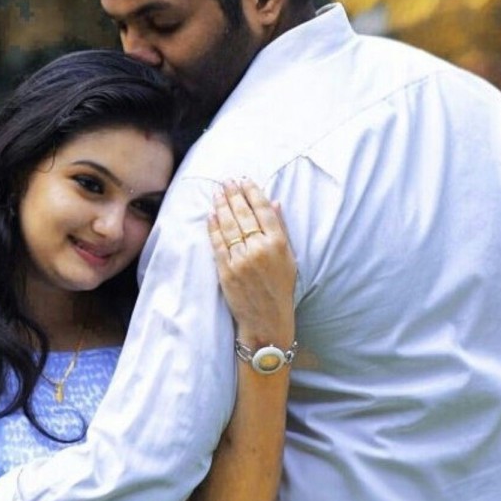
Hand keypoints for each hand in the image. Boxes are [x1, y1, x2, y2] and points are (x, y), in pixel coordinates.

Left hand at [208, 178, 295, 346]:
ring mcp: (241, 260)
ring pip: (228, 226)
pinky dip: (213, 227)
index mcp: (277, 245)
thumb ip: (281, 229)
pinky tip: (211, 214)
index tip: (245, 180)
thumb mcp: (289, 258)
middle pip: (243, 215)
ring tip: (217, 192)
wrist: (267, 320)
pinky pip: (217, 243)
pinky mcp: (226, 271)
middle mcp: (259, 250)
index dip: (253, 193)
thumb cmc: (281, 288)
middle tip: (227, 181)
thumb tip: (274, 202)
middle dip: (234, 194)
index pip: (263, 211)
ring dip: (221, 206)